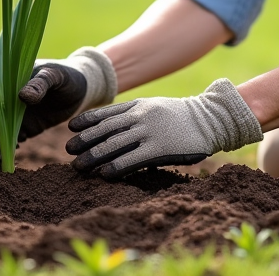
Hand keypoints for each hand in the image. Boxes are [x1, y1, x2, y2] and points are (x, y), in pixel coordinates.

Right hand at [0, 47, 116, 166]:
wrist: (81, 89)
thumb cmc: (66, 76)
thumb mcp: (55, 75)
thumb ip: (40, 83)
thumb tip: (23, 96)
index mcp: (4, 85)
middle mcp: (2, 103)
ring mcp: (10, 119)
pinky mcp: (20, 131)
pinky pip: (6, 144)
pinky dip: (2, 154)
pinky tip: (5, 163)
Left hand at [66, 78, 262, 178]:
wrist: (209, 119)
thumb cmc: (181, 116)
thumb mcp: (155, 106)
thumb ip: (135, 113)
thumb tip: (112, 124)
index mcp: (139, 105)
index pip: (107, 112)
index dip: (87, 120)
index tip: (71, 127)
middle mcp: (141, 116)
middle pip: (106, 129)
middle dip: (85, 139)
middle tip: (69, 149)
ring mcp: (150, 132)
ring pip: (114, 144)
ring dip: (94, 156)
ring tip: (78, 165)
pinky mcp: (159, 149)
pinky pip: (132, 159)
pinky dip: (115, 166)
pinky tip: (104, 173)